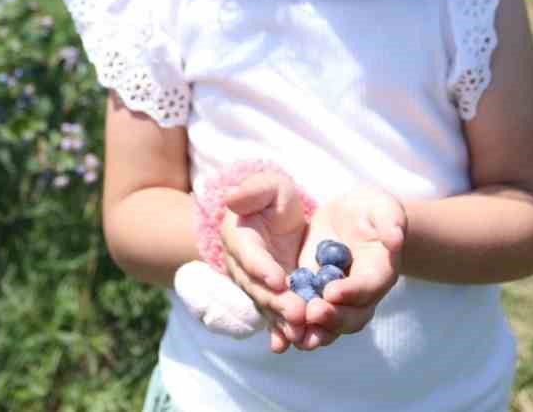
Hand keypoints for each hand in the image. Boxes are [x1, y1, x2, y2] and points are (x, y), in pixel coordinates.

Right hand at [218, 170, 309, 353]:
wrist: (276, 219)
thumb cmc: (272, 198)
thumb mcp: (269, 186)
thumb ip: (254, 190)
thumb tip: (232, 196)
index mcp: (238, 237)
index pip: (248, 254)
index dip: (261, 268)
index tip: (278, 280)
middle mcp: (242, 267)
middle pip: (258, 288)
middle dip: (277, 302)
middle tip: (297, 313)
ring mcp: (256, 285)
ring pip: (267, 306)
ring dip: (281, 321)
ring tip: (300, 333)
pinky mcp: (272, 297)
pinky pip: (275, 316)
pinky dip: (280, 331)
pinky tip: (289, 345)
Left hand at [285, 187, 406, 350]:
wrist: (353, 217)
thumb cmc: (373, 209)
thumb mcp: (384, 208)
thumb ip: (391, 222)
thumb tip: (395, 239)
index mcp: (380, 273)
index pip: (368, 287)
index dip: (352, 292)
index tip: (331, 292)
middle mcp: (362, 295)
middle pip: (352, 317)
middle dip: (332, 319)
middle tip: (311, 313)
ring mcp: (338, 301)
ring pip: (331, 325)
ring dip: (315, 332)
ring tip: (295, 335)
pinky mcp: (317, 298)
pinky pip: (309, 318)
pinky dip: (297, 328)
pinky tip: (279, 332)